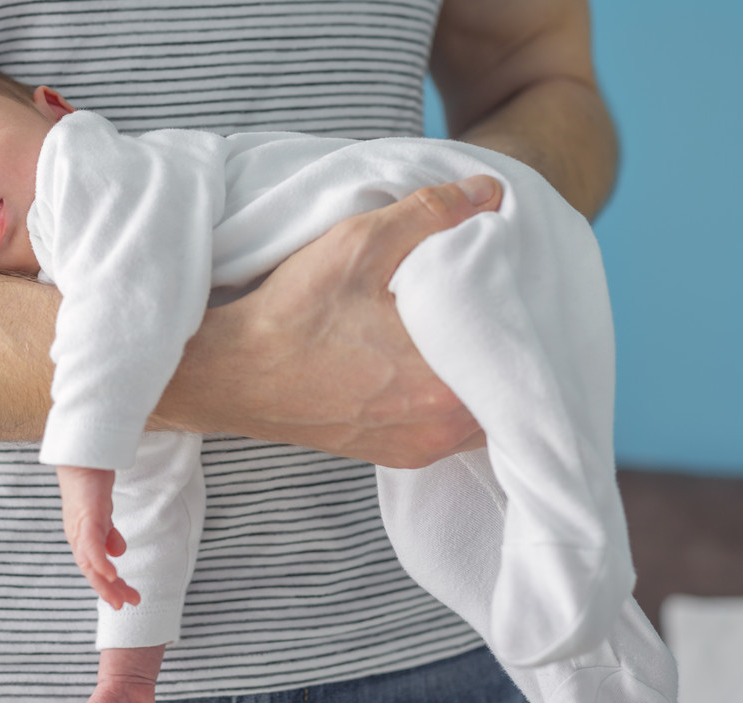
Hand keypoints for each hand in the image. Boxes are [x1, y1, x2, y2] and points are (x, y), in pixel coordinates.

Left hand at [56, 465, 137, 608]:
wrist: (82, 456)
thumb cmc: (91, 482)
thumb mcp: (103, 513)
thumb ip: (108, 533)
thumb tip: (117, 553)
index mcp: (82, 537)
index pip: (94, 567)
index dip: (107, 585)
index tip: (123, 599)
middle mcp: (77, 535)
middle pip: (90, 570)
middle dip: (107, 590)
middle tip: (125, 605)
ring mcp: (80, 526)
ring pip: (89, 562)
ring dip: (104, 583)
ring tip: (119, 598)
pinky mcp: (86, 516)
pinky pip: (91, 544)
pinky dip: (99, 561)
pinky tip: (110, 574)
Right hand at [163, 175, 501, 467]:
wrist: (231, 374)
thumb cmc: (291, 314)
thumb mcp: (358, 243)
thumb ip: (431, 213)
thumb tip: (488, 193)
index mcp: (443, 383)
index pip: (521, 348)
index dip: (527, 311)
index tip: (520, 282)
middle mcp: (439, 428)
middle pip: (508, 386)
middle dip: (509, 344)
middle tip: (504, 301)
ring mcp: (416, 448)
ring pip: (481, 413)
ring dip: (482, 376)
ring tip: (470, 333)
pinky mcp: (393, 454)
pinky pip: (448, 429)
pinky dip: (454, 399)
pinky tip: (435, 367)